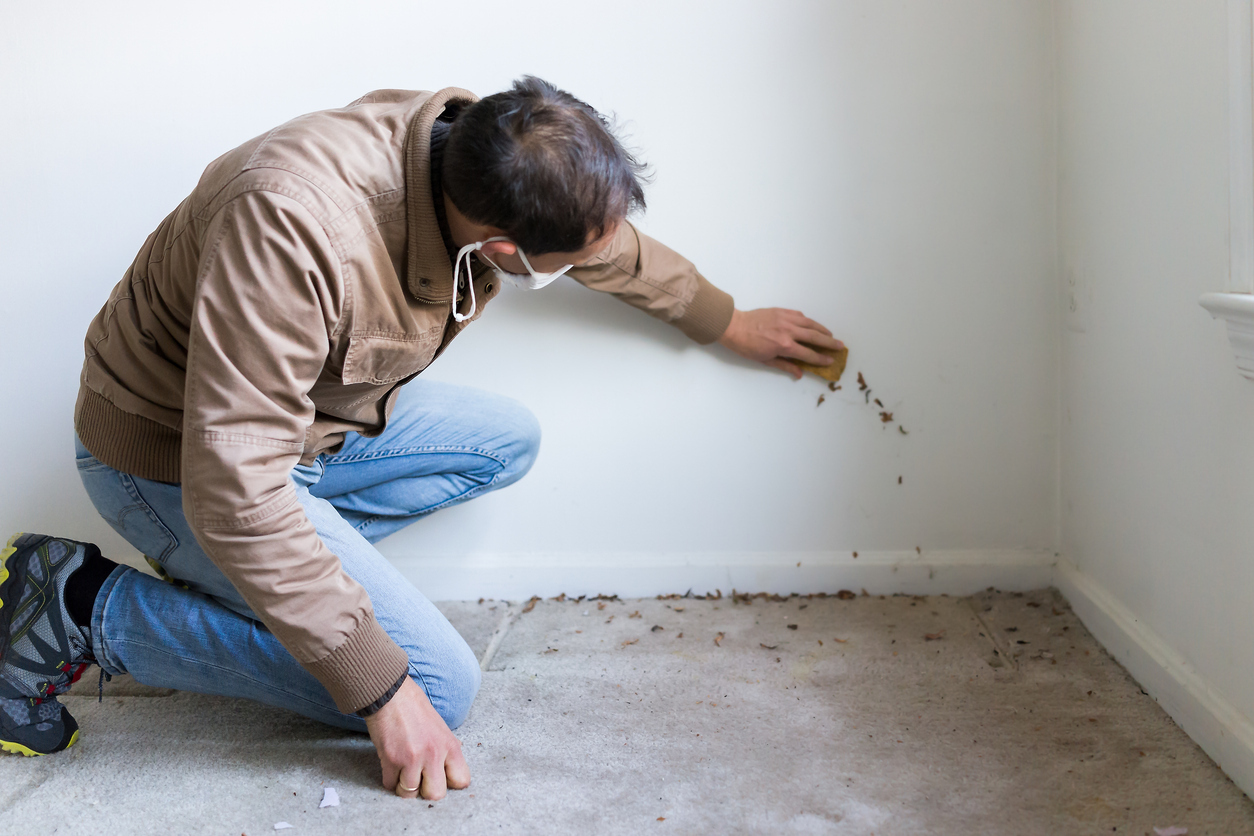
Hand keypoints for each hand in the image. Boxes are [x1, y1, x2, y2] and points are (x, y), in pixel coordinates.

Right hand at [364, 676, 470, 800]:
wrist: (391, 694)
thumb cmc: (414, 707)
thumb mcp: (440, 727)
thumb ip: (445, 750)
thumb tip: (448, 770)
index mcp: (450, 745)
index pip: (461, 781)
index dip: (450, 784)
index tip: (440, 779)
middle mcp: (434, 754)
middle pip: (436, 795)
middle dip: (425, 791)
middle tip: (419, 779)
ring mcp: (412, 758)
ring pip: (410, 793)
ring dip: (404, 786)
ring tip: (402, 772)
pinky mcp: (391, 760)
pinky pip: (390, 784)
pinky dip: (389, 780)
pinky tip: (391, 766)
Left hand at [717, 308, 844, 379]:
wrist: (735, 326)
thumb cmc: (747, 346)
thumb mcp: (766, 360)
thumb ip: (785, 365)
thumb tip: (800, 373)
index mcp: (785, 346)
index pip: (808, 354)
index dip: (821, 359)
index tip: (831, 361)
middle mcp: (789, 331)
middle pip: (815, 337)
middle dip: (829, 343)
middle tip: (840, 346)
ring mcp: (786, 319)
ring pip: (810, 324)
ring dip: (822, 329)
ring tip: (831, 335)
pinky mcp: (782, 311)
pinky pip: (800, 315)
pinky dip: (808, 321)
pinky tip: (812, 325)